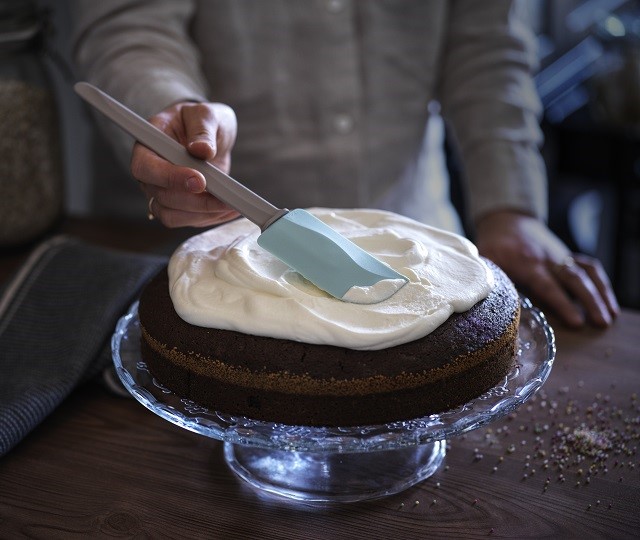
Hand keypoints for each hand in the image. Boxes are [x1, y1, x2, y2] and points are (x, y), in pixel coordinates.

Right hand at [132, 101, 239, 227]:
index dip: (170, 178)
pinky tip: (229, 209)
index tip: (200, 181)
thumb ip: (202, 129)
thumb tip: (201, 150)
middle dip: (195, 201)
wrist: (208, 135)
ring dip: (203, 214)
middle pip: (162, 197)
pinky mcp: (179, 206)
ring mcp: (163, 192)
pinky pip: (189, 220)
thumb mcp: (204, 114)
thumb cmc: (200, 120)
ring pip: (173, 215)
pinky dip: (210, 218)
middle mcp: (150, 173)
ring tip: (231, 205)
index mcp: (148, 146)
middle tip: (225, 196)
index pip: (145, 168)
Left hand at [474, 211, 619, 327]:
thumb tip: (489, 305)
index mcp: (525, 263)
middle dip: (590, 302)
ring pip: (586, 273)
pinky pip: (588, 266)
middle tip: (601, 323)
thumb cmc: (494, 246)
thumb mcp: (486, 261)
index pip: (547, 285)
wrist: (507, 220)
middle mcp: (547, 259)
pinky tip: (607, 300)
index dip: (562, 304)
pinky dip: (600, 281)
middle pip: (574, 280)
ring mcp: (560, 256)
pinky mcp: (567, 255)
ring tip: (609, 316)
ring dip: (600, 293)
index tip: (577, 322)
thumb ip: (490, 281)